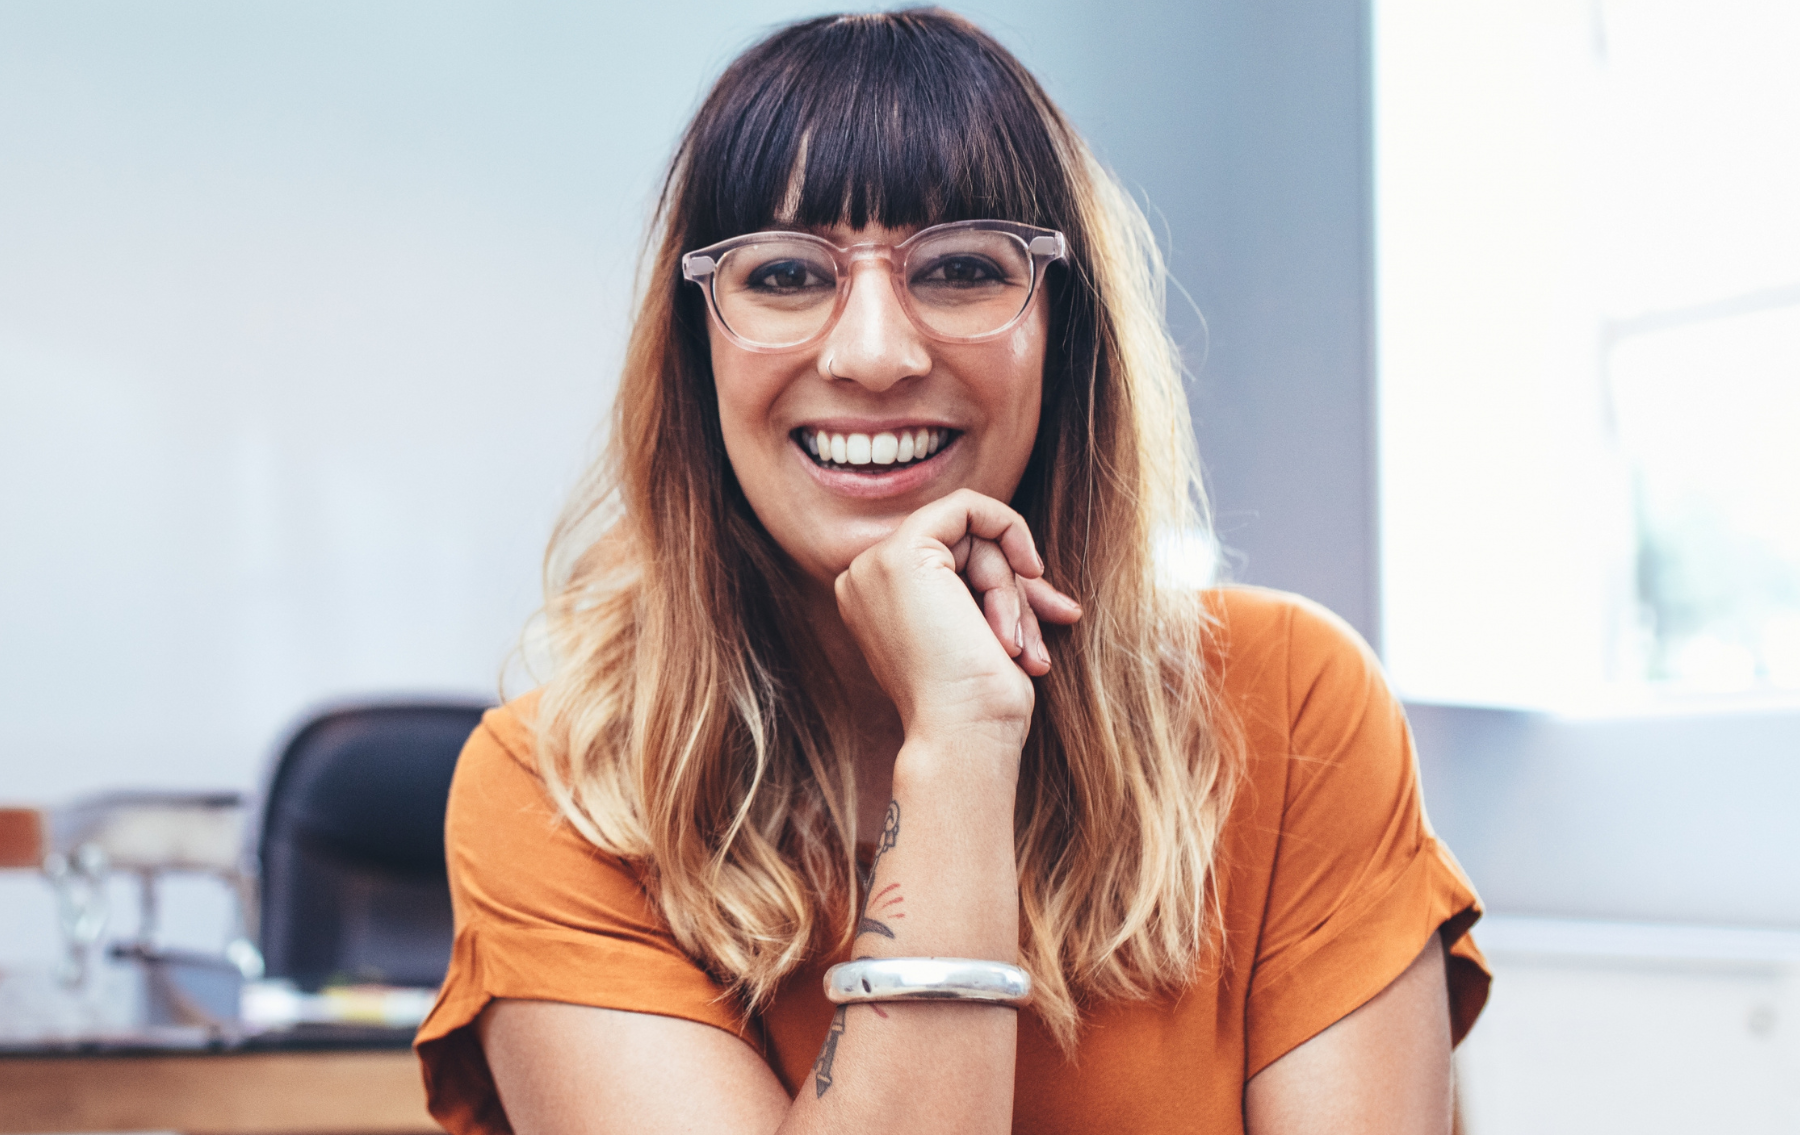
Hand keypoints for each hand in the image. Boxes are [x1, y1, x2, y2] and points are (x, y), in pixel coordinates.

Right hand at [834, 489, 1080, 748]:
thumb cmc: (979, 703)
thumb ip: (984, 592)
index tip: (1050, 615)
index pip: (949, 565)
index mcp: (873, 602)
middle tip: (1038, 639)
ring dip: (1011, 590)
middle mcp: (863, 580)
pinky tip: (1029, 571)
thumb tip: (1029, 567)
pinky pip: (968, 507)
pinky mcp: (903, 553)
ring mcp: (876, 565)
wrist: (964, 734)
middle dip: (1012, 588)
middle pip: (960, 547)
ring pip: (971, 536)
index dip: (1004, 585)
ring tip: (1021, 645)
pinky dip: (1008, 531)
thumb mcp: (981, 633)